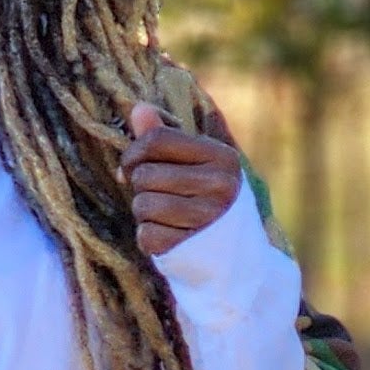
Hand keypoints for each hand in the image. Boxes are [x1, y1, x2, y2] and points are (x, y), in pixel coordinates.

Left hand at [123, 99, 243, 257]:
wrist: (238, 259)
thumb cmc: (210, 202)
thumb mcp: (198, 165)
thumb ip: (167, 137)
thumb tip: (138, 109)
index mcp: (223, 158)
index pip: (158, 140)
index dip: (133, 153)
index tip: (131, 166)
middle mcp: (220, 186)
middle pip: (145, 174)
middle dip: (141, 187)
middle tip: (158, 196)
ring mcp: (208, 219)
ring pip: (142, 205)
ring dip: (144, 213)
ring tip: (165, 217)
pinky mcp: (192, 248)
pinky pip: (146, 235)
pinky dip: (149, 237)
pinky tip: (169, 237)